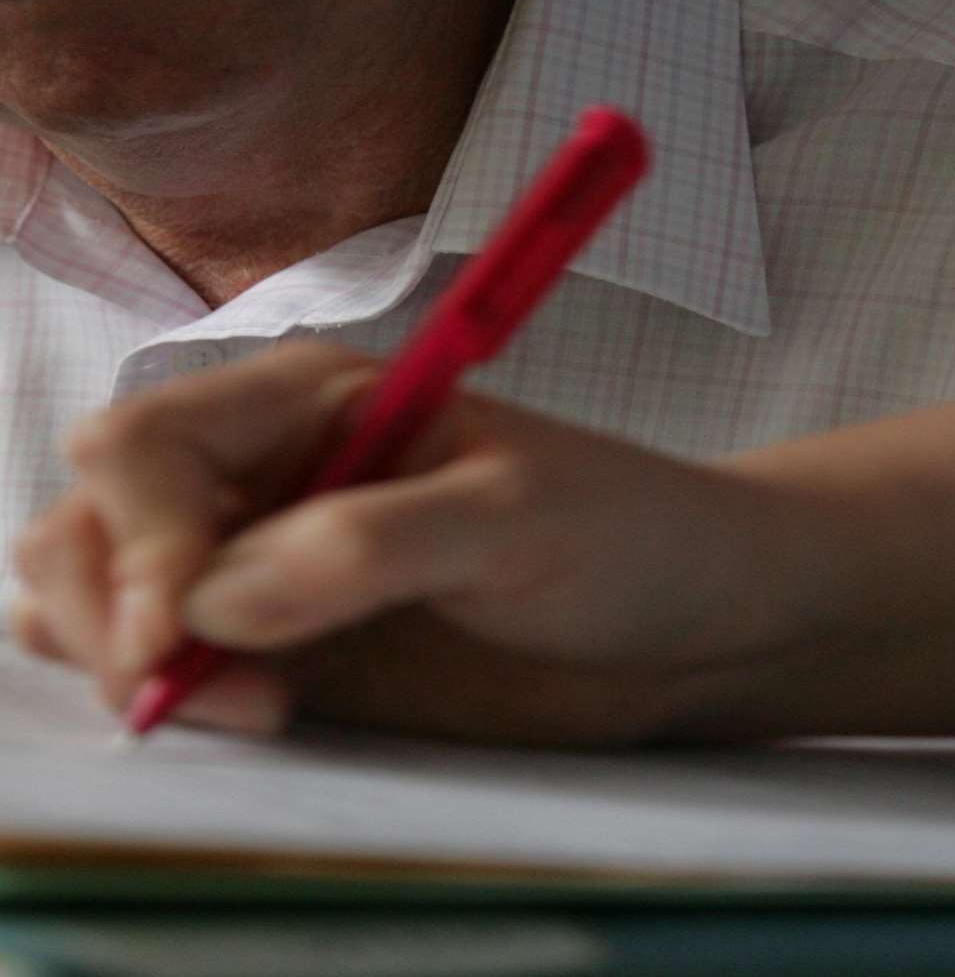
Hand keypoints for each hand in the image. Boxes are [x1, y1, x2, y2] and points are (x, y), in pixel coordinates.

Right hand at [8, 343, 825, 743]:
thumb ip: (370, 545)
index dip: (138, 538)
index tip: (181, 631)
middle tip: (190, 692)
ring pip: (103, 590)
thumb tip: (210, 600)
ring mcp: (266, 562)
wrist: (696, 621)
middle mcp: (270, 472)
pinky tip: (233, 715)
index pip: (147, 445)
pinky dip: (155, 688)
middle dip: (110, 607)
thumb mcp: (520, 520)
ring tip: (238, 709)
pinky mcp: (286, 647)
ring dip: (115, 653)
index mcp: (313, 401)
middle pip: (95, 518)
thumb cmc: (631, 537)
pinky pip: (164, 659)